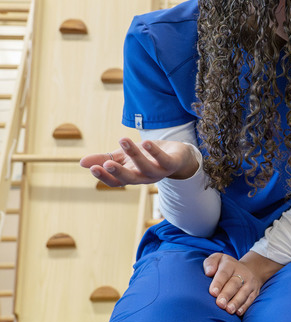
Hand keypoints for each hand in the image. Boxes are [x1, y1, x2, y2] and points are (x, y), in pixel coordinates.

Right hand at [81, 138, 198, 187]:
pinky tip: (145, 142)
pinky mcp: (172, 163)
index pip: (117, 181)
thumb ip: (105, 159)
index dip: (105, 177)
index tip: (93, 168)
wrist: (177, 155)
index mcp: (132, 177)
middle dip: (118, 172)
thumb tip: (81, 163)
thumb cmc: (147, 156)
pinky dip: (155, 151)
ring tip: (123, 140)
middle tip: (106, 164)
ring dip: (134, 154)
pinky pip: (163, 159)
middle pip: (131, 179)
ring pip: (146, 167)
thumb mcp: (124, 157)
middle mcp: (145, 177)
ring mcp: (160, 172)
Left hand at [204, 251, 280, 315]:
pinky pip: (251, 299)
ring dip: (236, 302)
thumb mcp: (218, 259)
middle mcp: (242, 273)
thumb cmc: (226, 267)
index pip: (224, 273)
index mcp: (230, 265)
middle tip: (220, 304)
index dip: (218, 283)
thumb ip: (210, 263)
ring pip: (244, 292)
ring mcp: (250, 282)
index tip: (212, 292)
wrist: (250, 269)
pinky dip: (245, 306)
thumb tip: (209, 272)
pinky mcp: (255, 291)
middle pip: (234, 284)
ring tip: (229, 310)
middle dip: (227, 294)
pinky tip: (238, 312)